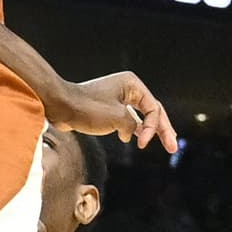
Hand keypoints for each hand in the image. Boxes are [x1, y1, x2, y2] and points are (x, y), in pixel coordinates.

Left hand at [46, 70, 179, 154]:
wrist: (59, 106)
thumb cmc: (86, 108)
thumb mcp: (117, 118)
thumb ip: (133, 126)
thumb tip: (132, 133)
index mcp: (132, 85)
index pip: (154, 108)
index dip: (153, 128)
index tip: (142, 144)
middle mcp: (127, 89)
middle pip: (152, 111)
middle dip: (162, 130)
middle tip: (172, 147)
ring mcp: (118, 98)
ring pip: (141, 116)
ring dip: (150, 130)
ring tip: (166, 143)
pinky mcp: (108, 109)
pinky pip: (127, 119)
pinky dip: (133, 130)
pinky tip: (136, 139)